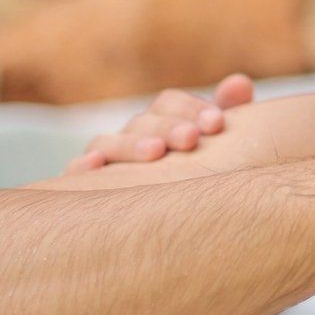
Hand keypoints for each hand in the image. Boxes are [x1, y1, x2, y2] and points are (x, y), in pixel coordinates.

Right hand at [62, 74, 254, 173]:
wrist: (155, 231)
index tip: (217, 123)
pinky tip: (94, 166)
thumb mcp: (217, 150)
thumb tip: (240, 84)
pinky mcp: (82, 187)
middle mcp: (131, 137)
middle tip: (191, 139)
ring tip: (155, 152)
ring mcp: (104, 160)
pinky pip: (74, 172)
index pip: (169, 104)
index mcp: (162, 123)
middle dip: (168, 127)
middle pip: (143, 121)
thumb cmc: (198, 180)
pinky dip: (81, 166)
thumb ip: (227, 116)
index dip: (192, 108)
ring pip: (109, 143)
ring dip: (131, 145)